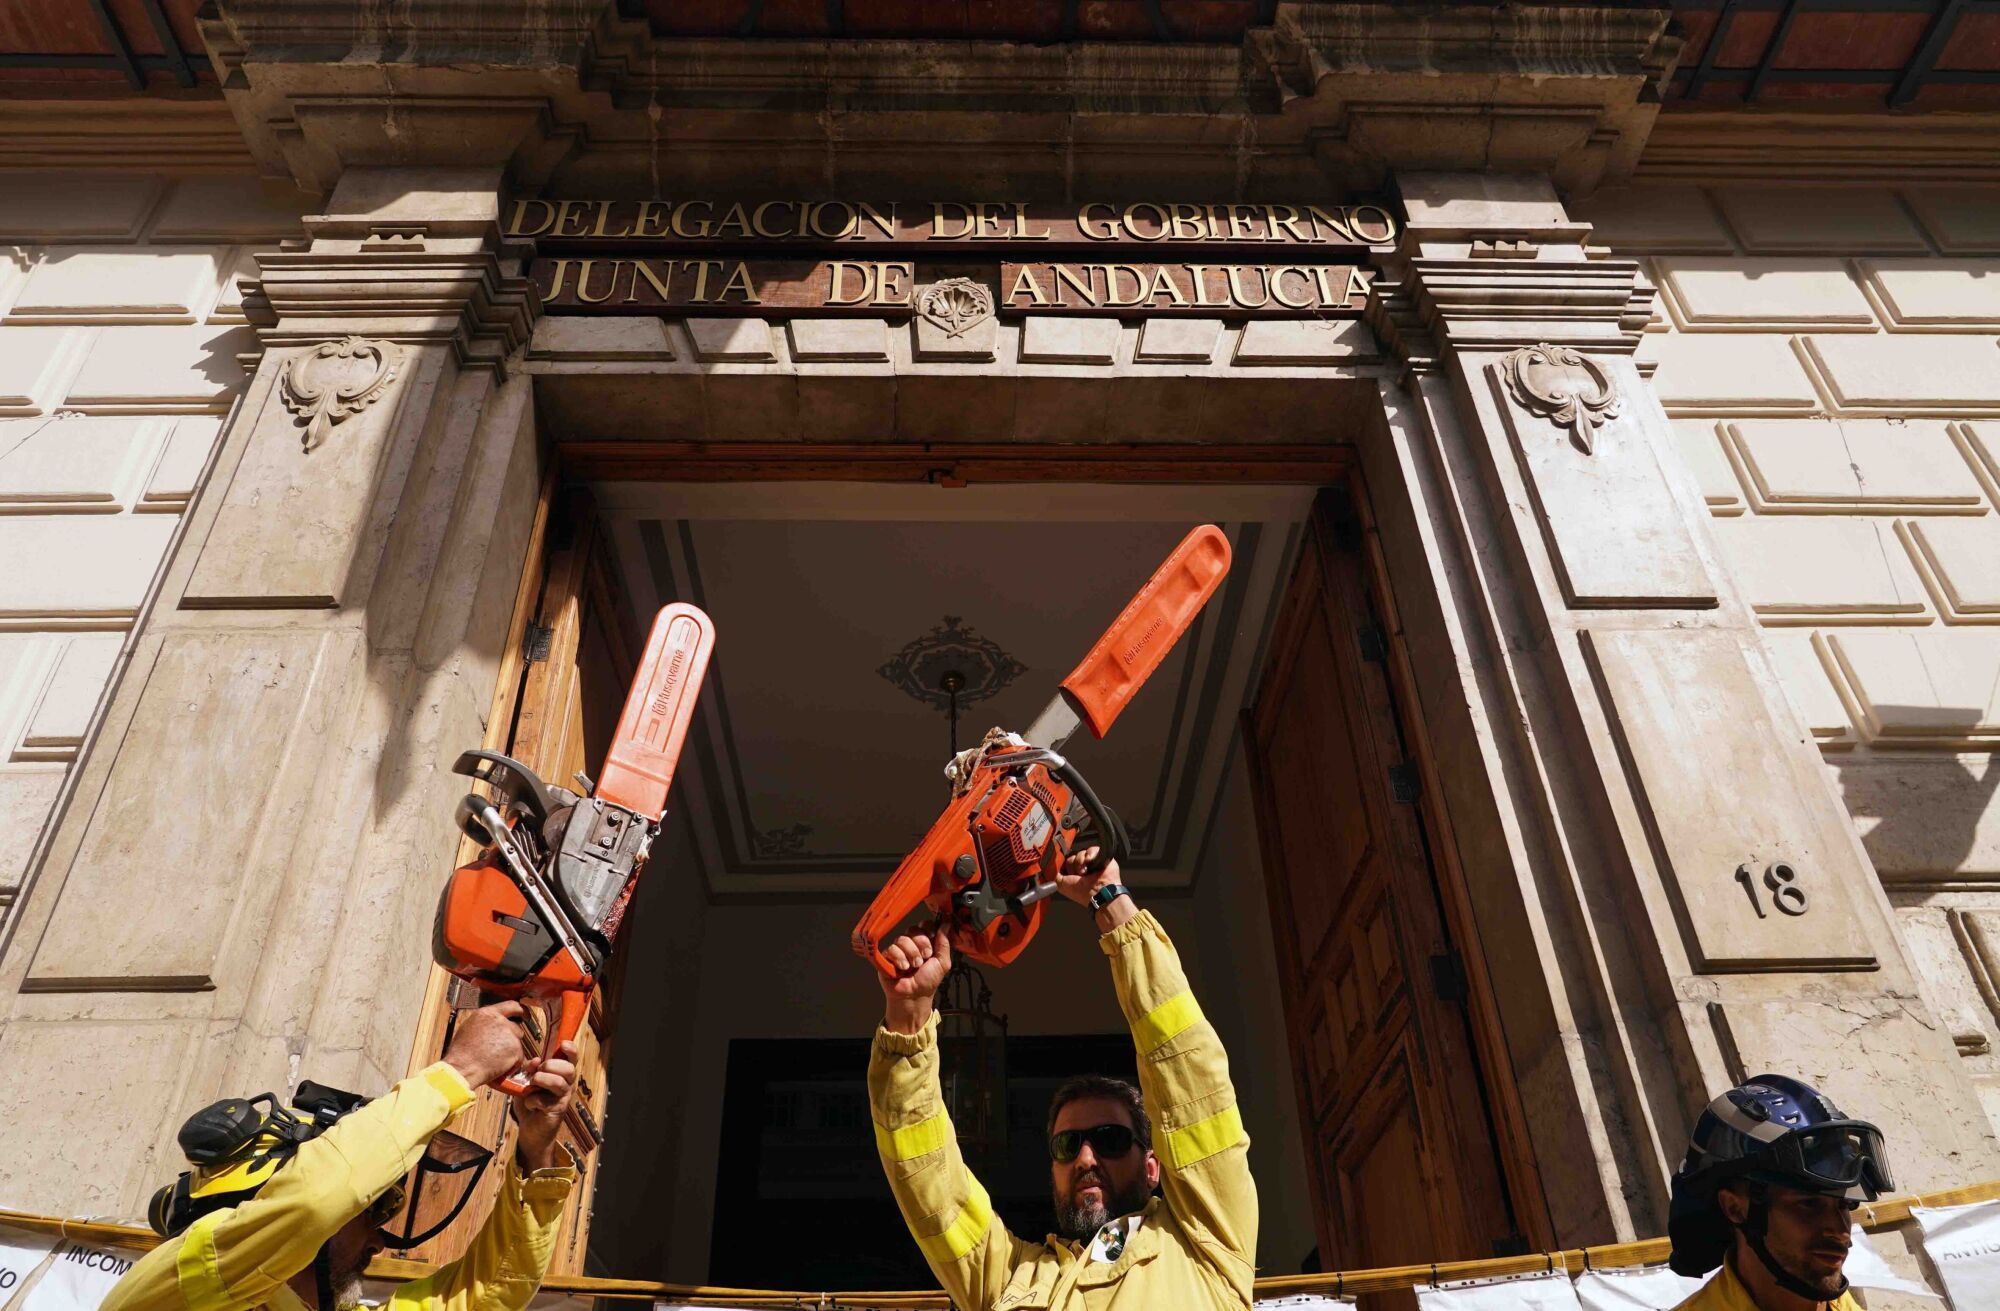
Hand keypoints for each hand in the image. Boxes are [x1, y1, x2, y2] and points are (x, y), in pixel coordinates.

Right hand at [442, 1000, 530, 1090]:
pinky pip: (518, 1057)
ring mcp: (509, 1034)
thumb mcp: (469, 1028)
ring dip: (510, 1051)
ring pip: (517, 1043)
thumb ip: (485, 1023)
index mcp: (487, 1013)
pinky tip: (497, 1066)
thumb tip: (493, 1024)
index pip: (511, 1005)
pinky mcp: (515, 1048)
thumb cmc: (461, 1054)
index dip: (520, 1011)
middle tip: (500, 1050)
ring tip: (493, 1059)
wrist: (462, 1069)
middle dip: (511, 1039)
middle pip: (516, 1028)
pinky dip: (512, 1064)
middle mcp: (500, 1020)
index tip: (525, 1015)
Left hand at [510, 1040, 577, 1171]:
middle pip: (568, 1069)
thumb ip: (530, 1070)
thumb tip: (534, 1061)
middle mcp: (567, 1086)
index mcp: (562, 1075)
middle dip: (551, 1065)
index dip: (571, 1049)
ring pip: (559, 1083)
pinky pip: (544, 1101)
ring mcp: (562, 1099)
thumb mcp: (528, 1083)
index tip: (563, 1044)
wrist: (531, 1132)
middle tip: (537, 1072)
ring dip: (541, 1081)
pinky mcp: (556, 1112)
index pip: (572, 1059)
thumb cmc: (531, 1105)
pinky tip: (529, 1104)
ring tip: (531, 1085)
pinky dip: (532, 1100)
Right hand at [877, 927, 951, 1034]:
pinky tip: (903, 968)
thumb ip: (944, 943)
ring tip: (914, 966)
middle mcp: (911, 943)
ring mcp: (898, 949)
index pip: (925, 924)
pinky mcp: (886, 956)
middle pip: (914, 929)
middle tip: (925, 957)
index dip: (928, 929)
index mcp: (925, 942)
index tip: (933, 937)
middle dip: (922, 943)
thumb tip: (947, 923)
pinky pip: (892, 948)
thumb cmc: (928, 981)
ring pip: (902, 939)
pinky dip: (900, 959)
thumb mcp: (943, 962)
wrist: (914, 996)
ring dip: (912, 954)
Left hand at [1057, 847, 1136, 931]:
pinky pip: (1091, 849)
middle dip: (1072, 865)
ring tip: (1086, 872)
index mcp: (1073, 875)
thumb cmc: (1082, 892)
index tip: (1062, 866)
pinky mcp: (1100, 857)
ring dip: (1081, 862)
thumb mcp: (1061, 885)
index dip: (1063, 864)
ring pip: (1080, 853)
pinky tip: (1091, 864)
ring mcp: (1091, 862)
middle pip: (1071, 856)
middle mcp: (1082, 868)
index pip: (1064, 862)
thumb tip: (1049, 867)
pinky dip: (1090, 856)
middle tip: (1078, 875)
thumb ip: (1054, 875)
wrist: (1099, 891)